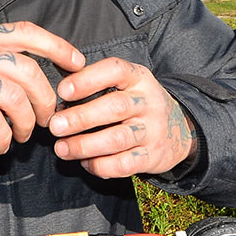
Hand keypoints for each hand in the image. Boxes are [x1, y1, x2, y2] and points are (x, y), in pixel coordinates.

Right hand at [0, 22, 84, 153]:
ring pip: (14, 97)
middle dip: (46, 98)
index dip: (58, 46)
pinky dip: (3, 137)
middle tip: (47, 119)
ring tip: (22, 135)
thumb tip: (29, 76)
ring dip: (26, 122)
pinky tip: (1, 145)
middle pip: (28, 70)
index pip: (26, 31)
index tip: (78, 64)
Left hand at [48, 57, 196, 177]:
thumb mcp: (127, 85)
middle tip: (55, 126)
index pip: (115, 70)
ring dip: (85, 145)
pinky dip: (100, 166)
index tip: (62, 91)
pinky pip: (124, 164)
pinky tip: (85, 162)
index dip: (87, 79)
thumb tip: (55, 97)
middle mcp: (148, 102)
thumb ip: (98, 86)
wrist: (180, 130)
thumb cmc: (137, 105)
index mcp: (139, 78)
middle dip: (81, 117)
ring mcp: (153, 130)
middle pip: (115, 107)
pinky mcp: (153, 156)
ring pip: (118, 138)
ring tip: (61, 148)